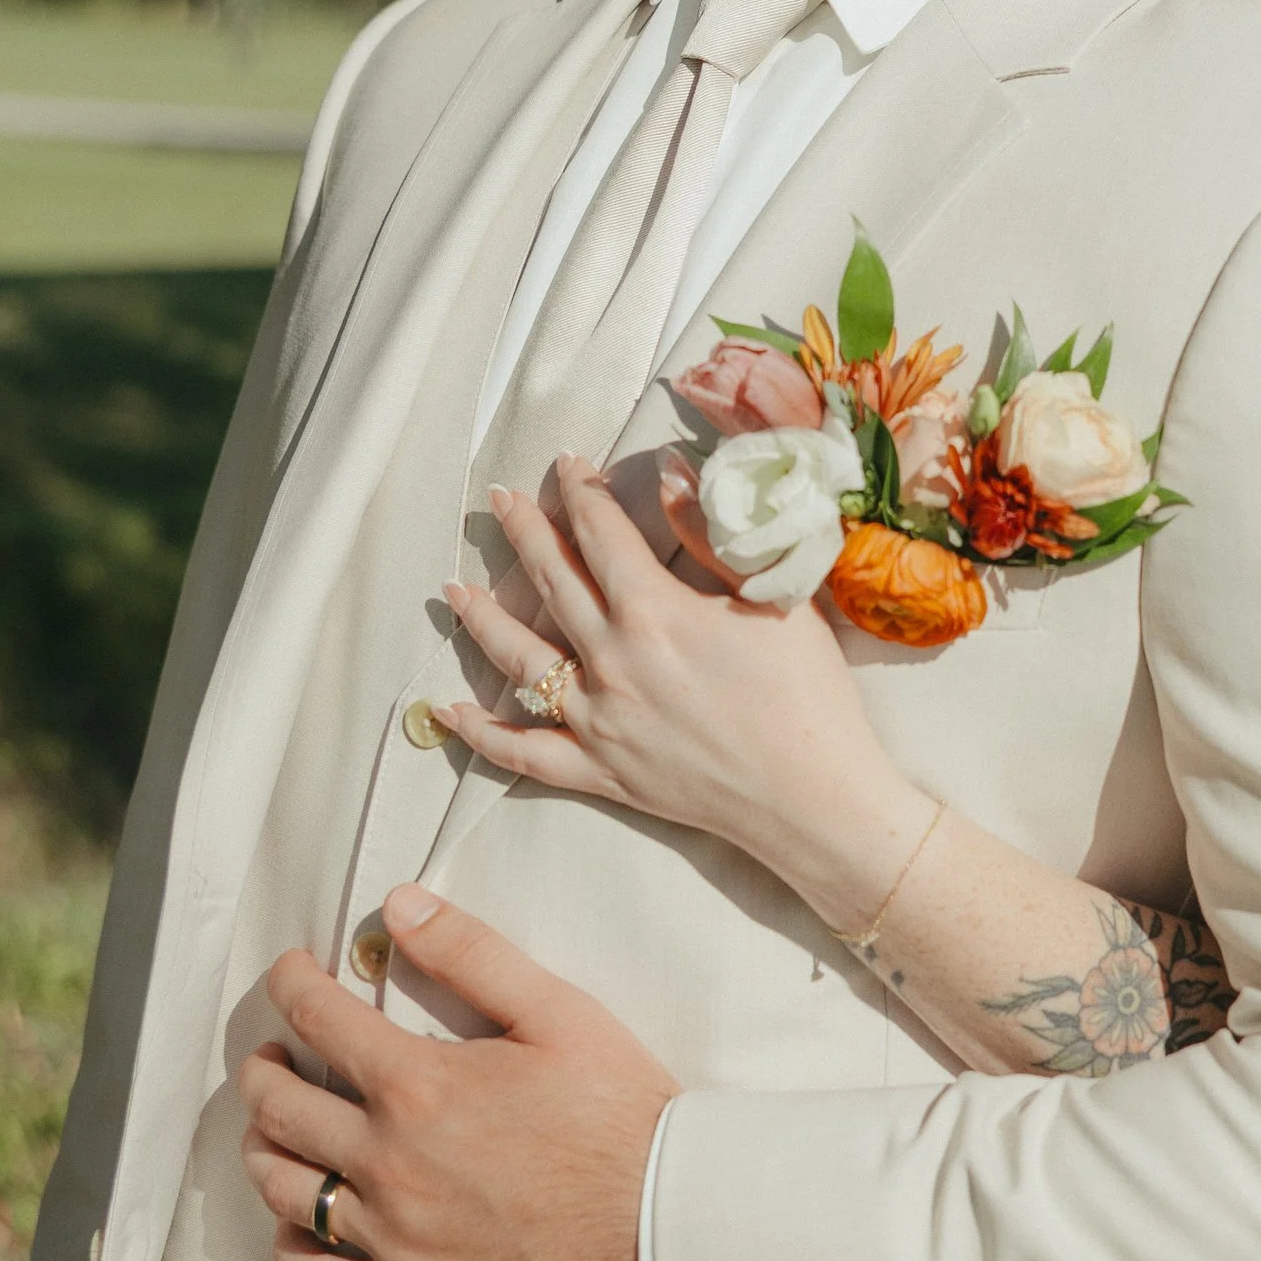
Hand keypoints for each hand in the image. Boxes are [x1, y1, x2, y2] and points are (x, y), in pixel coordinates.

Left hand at [238, 889, 675, 1260]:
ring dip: (264, 1150)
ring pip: (285, 1190)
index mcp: (419, 1087)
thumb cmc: (622, 1121)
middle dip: (262, 1069)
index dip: (291, 986)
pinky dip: (292, 1249)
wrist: (665, 1234)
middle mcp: (389, 1162)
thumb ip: (474, 955)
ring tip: (276, 1131)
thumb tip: (399, 907)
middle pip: (279, 1108)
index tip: (288, 975)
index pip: (318, 1019)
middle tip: (271, 1056)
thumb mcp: (562, 1014)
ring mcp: (393, 1237)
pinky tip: (300, 1228)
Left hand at [439, 458, 925, 930]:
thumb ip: (711, 534)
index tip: (567, 465)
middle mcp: (611, 661)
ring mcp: (597, 720)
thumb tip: (672, 472)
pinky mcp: (599, 772)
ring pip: (517, 662)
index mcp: (653, 611)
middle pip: (551, 582)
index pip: (600, 533)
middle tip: (500, 501)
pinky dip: (480, 733)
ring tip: (454, 591)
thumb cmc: (807, 693)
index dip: (580, 492)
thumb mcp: (771, 597)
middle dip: (523, 534)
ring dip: (482, 620)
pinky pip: (522, 752)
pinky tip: (447, 713)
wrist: (813, 796)